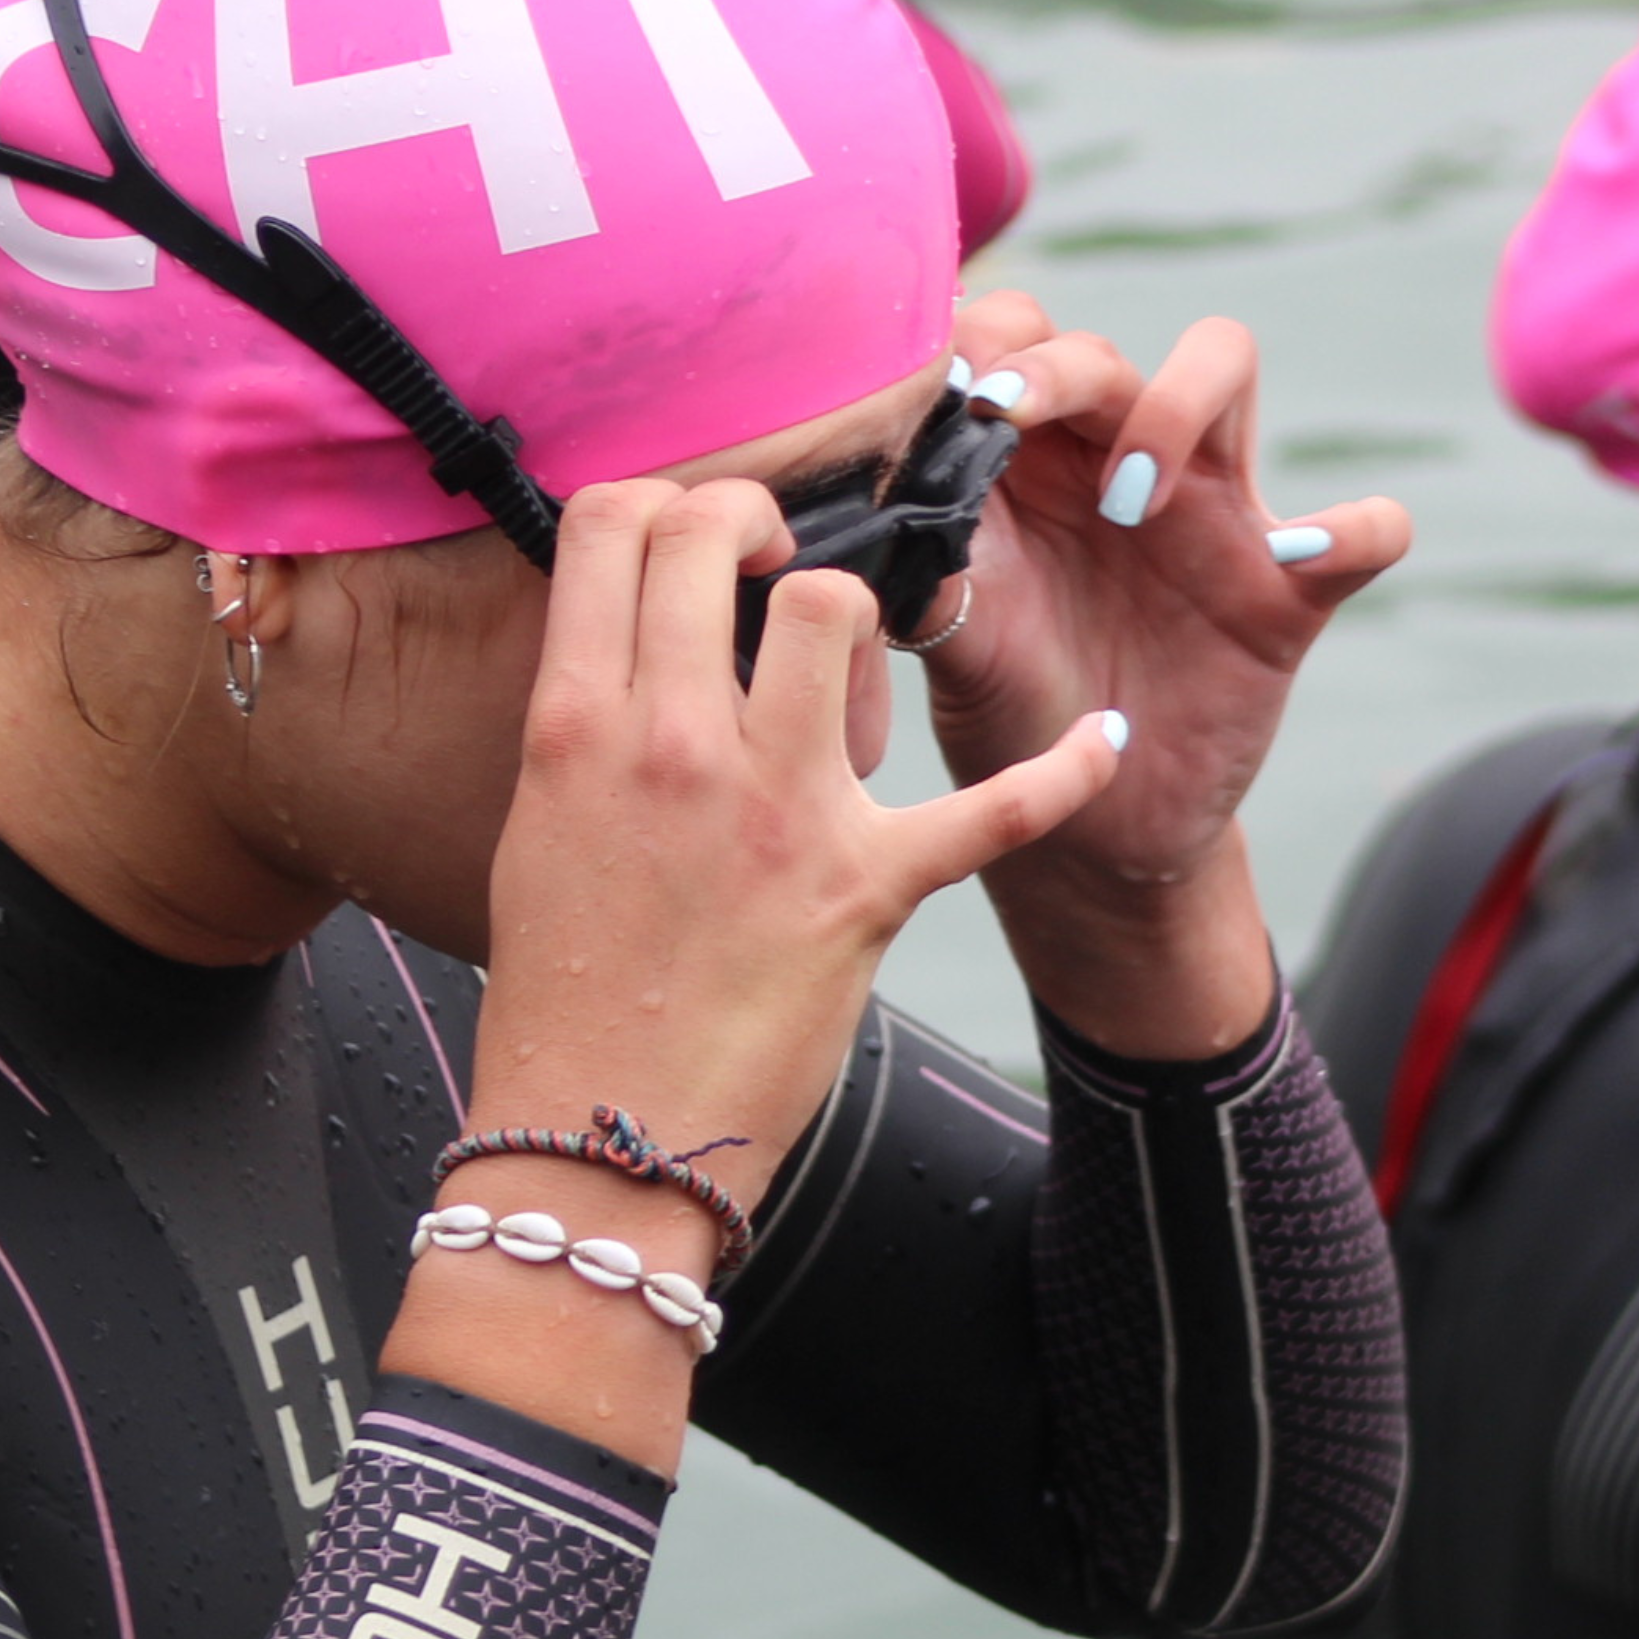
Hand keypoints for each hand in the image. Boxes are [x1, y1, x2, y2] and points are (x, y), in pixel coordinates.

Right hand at [482, 476, 1120, 1190]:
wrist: (601, 1136)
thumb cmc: (564, 990)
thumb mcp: (535, 824)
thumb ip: (587, 718)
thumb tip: (637, 629)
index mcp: (575, 725)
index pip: (610, 526)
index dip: (664, 502)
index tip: (696, 541)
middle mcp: (671, 745)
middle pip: (716, 532)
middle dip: (755, 518)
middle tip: (777, 564)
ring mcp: (776, 811)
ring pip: (840, 612)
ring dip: (859, 612)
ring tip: (855, 656)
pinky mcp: (866, 888)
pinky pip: (995, 806)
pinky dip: (1062, 774)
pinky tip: (1102, 744)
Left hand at [923, 295, 1410, 1050]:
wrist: (1089, 830)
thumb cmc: (1013, 710)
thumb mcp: (954, 641)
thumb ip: (925, 569)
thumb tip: (878, 517)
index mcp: (1025, 464)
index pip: (1012, 341)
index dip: (976, 346)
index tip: (939, 396)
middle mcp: (1116, 464)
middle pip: (1102, 348)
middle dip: (1054, 366)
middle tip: (1006, 416)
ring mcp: (1209, 514)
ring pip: (1225, 365)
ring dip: (1177, 402)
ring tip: (1133, 497)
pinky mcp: (1289, 592)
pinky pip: (1367, 531)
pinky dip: (1353, 529)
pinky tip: (1304, 556)